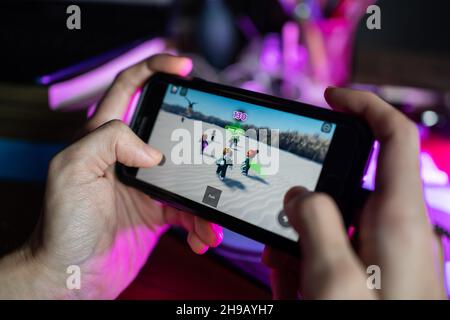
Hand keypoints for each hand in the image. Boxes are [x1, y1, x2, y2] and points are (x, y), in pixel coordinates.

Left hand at [0, 54, 222, 298]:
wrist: (71, 274)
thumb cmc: (63, 224)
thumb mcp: (72, 169)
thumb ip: (108, 140)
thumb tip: (151, 150)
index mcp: (103, 136)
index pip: (129, 87)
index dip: (154, 68)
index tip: (182, 66)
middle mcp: (127, 156)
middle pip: (170, 128)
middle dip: (196, 133)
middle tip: (215, 141)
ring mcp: (147, 184)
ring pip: (188, 174)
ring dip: (206, 193)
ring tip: (211, 213)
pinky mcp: (159, 211)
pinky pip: (190, 211)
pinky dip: (200, 224)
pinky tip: (202, 236)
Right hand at [263, 88, 446, 298]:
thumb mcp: (333, 277)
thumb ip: (313, 222)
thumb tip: (301, 194)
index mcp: (396, 215)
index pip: (392, 134)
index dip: (364, 104)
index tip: (331, 96)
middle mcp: (394, 226)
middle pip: (347, 184)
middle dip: (308, 198)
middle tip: (280, 222)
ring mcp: (383, 250)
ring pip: (334, 222)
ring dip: (303, 240)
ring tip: (287, 276)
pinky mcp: (373, 270)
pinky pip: (337, 250)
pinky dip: (311, 262)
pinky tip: (295, 286)